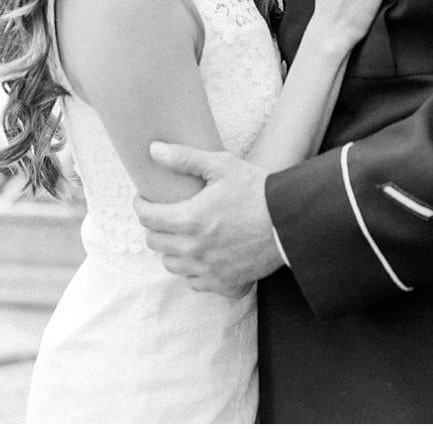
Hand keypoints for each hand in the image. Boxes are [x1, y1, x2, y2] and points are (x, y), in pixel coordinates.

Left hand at [132, 143, 280, 294]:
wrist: (291, 223)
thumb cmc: (257, 191)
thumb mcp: (221, 166)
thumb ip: (184, 158)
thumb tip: (154, 150)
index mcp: (191, 219)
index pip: (147, 218)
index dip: (140, 205)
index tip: (144, 199)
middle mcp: (196, 249)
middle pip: (155, 242)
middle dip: (152, 226)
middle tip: (162, 215)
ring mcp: (210, 270)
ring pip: (170, 264)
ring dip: (169, 250)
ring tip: (178, 235)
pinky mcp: (225, 283)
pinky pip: (193, 282)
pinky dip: (190, 271)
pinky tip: (198, 256)